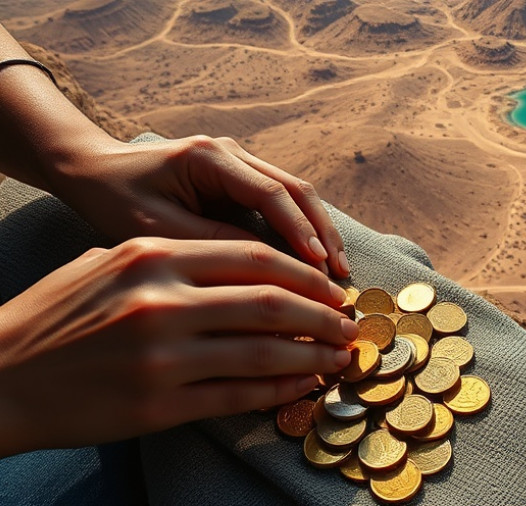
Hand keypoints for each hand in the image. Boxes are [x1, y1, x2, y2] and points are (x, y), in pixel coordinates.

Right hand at [0, 237, 356, 456]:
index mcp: (153, 257)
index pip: (254, 257)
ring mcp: (162, 357)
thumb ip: (177, 261)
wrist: (2, 376)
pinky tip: (305, 385)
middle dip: (322, 314)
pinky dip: (281, 389)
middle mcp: (162, 302)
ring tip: (339, 356)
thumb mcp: (110, 264)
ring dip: (312, 355)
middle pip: (271, 302)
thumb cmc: (58, 316)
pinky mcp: (157, 406)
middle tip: (348, 323)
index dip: (305, 273)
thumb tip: (252, 271)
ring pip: (263, 353)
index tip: (331, 286)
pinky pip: (238, 396)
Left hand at [46, 135, 349, 277]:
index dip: (299, 231)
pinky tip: (315, 259)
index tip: (320, 266)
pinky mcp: (239, 176)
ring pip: (295, 194)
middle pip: (295, 189)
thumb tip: (268, 267)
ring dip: (318, 231)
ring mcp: (239, 161)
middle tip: (340, 275)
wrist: (92, 169)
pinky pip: (281, 202)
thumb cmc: (115, 199)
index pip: (270, 194)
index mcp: (209, 158)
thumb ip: (212, 242)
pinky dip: (301, 229)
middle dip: (322, 233)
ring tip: (336, 270)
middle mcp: (232, 152)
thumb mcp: (156, 229)